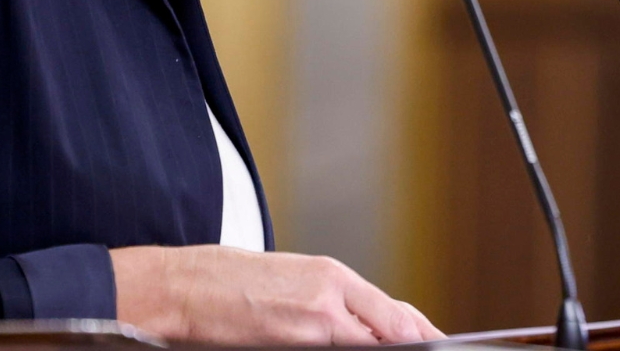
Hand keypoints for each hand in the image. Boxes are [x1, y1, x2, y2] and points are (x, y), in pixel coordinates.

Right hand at [111, 245, 445, 344]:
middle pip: (392, 334)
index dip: (424, 336)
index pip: (397, 315)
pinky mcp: (290, 344)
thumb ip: (335, 301)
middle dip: (409, 347)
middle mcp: (329, 298)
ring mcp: (311, 328)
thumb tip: (372, 326)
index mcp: (331, 275)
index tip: (439, 345)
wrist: (181, 289)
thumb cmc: (228, 281)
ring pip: (365, 348)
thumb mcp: (292, 279)